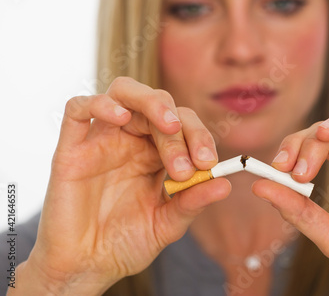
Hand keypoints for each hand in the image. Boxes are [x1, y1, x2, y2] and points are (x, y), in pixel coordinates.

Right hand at [16, 77, 230, 294]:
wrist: (86, 267)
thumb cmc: (126, 244)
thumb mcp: (167, 224)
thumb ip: (192, 203)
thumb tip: (226, 184)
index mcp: (156, 153)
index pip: (183, 125)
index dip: (199, 136)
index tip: (209, 163)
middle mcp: (131, 140)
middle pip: (159, 105)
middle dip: (180, 130)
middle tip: (186, 166)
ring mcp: (101, 140)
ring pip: (123, 92)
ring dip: (151, 102)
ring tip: (169, 126)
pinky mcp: (71, 148)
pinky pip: (78, 108)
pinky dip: (100, 104)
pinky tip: (121, 117)